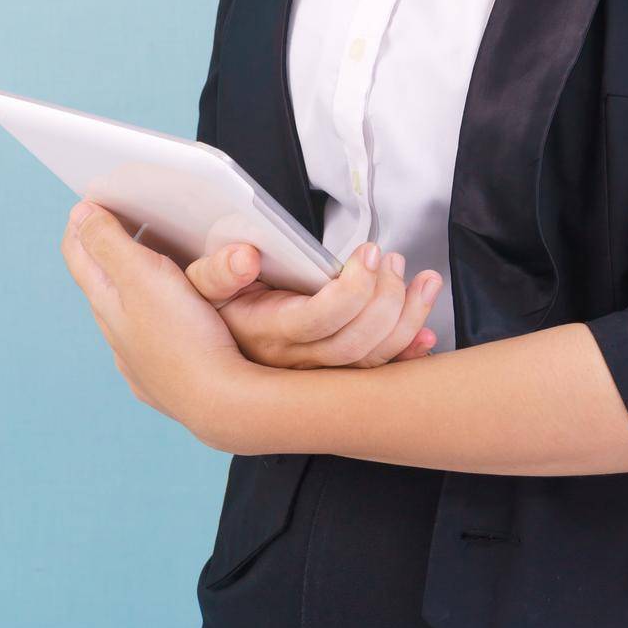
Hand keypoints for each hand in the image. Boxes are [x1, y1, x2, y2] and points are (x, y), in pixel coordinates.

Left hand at [61, 199, 250, 443]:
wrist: (217, 400)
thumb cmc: (182, 335)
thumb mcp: (142, 275)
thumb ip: (109, 243)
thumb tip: (80, 214)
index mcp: (107, 300)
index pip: (78, 253)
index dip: (82, 222)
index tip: (94, 199)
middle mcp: (115, 330)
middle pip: (99, 280)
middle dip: (106, 246)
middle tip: (124, 218)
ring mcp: (137, 356)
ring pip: (124, 311)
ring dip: (131, 281)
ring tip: (151, 259)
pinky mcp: (161, 375)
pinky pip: (148, 337)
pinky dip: (153, 313)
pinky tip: (170, 315)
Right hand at [185, 240, 443, 368]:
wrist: (204, 350)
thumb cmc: (210, 305)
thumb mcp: (200, 283)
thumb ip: (220, 270)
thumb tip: (245, 257)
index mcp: (264, 332)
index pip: (317, 320)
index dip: (351, 289)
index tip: (369, 252)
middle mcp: (291, 362)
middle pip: (353, 344)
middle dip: (386, 298)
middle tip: (394, 259)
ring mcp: (314, 373)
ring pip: (371, 360)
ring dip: (407, 319)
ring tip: (423, 281)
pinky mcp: (331, 375)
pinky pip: (376, 372)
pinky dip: (408, 352)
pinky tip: (428, 336)